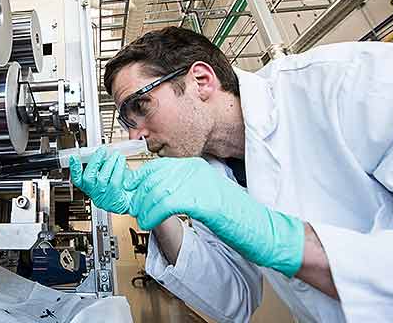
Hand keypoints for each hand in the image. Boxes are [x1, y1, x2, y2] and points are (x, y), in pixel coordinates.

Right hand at [69, 147, 132, 213]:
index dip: (74, 169)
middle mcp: (95, 194)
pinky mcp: (115, 199)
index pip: (78, 180)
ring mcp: (104, 197)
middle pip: (88, 178)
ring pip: (102, 178)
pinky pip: (114, 181)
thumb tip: (104, 152)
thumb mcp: (111, 174)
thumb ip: (104, 165)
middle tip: (102, 151)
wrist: (136, 201)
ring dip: (109, 163)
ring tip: (116, 155)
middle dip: (95, 161)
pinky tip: (121, 161)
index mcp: (91, 188)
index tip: (74, 158)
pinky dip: (118, 169)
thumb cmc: (124, 187)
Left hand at [127, 157, 304, 276]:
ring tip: (144, 218)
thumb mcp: (201, 194)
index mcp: (193, 165)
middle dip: (138, 196)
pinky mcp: (201, 199)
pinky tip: (150, 222)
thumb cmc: (233, 214)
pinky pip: (165, 203)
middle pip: (150, 177)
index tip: (132, 195)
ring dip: (144, 207)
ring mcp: (197, 182)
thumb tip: (151, 194)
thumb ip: (178, 190)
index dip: (138, 182)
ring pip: (154, 190)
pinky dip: (152, 214)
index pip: (154, 167)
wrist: (260, 227)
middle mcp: (193, 169)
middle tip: (136, 210)